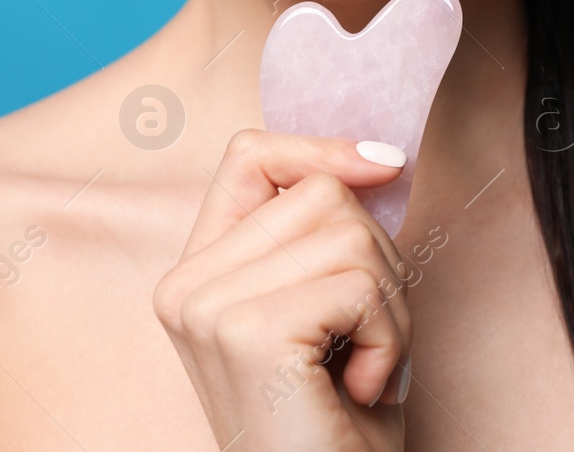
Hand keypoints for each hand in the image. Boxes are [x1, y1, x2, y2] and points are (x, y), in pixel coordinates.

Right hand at [154, 129, 415, 451]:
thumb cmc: (335, 426)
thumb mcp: (327, 311)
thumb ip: (324, 237)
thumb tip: (378, 157)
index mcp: (196, 274)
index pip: (249, 155)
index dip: (320, 148)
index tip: (385, 167)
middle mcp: (184, 285)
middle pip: (321, 193)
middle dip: (378, 261)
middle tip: (365, 341)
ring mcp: (205, 306)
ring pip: (348, 234)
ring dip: (389, 305)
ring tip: (364, 368)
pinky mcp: (244, 332)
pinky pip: (358, 285)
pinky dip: (389, 338)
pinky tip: (363, 388)